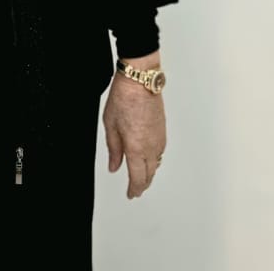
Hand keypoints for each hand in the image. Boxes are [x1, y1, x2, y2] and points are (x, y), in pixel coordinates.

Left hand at [103, 73, 166, 199]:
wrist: (140, 80)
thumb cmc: (124, 98)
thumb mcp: (110, 125)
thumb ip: (113, 149)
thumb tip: (114, 166)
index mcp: (135, 148)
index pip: (138, 178)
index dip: (134, 189)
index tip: (131, 194)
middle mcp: (150, 146)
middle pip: (149, 174)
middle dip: (142, 184)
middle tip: (136, 190)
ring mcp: (159, 138)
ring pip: (157, 164)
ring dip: (150, 173)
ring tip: (142, 176)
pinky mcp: (163, 130)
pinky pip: (160, 152)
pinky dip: (155, 160)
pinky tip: (149, 158)